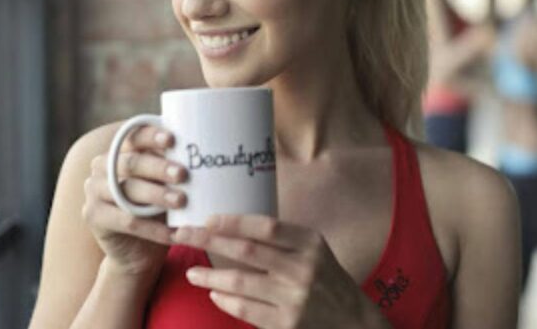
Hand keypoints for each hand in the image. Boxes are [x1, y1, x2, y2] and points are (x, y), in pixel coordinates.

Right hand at [84, 127, 187, 277]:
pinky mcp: (94, 217)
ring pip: (128, 191)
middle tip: (183, 174)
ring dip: (157, 196)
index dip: (151, 136)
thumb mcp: (166, 184)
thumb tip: (210, 151)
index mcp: (120, 151)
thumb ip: (175, 165)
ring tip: (181, 201)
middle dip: (159, 168)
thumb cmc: (159, 207)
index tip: (172, 140)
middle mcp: (102, 167)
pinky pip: (128, 221)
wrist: (139, 250)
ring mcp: (94, 191)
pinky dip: (154, 228)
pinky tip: (175, 232)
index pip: (134, 136)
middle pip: (132, 163)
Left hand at [174, 215, 386, 328]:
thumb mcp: (315, 251)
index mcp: (311, 243)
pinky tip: (214, 294)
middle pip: (246, 251)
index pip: (266, 226)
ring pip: (239, 282)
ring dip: (210, 276)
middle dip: (208, 241)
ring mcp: (294, 298)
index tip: (208, 219)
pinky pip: (246, 309)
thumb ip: (284, 240)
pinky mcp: (287, 324)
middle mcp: (303, 268)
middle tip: (182, 235)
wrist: (354, 323)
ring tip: (191, 273)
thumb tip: (234, 226)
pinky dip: (226, 301)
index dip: (234, 221)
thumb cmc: (327, 281)